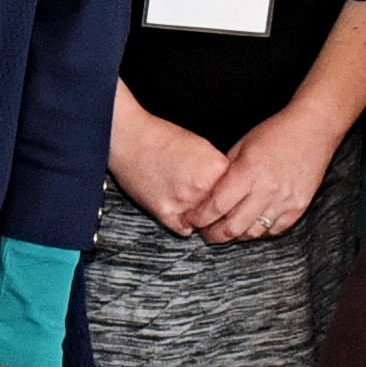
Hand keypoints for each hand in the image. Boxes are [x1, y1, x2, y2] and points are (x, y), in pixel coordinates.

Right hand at [111, 115, 227, 229]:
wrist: (129, 138)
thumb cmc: (162, 137)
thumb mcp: (201, 145)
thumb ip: (217, 168)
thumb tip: (228, 186)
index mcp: (216, 168)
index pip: (236, 189)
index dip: (230, 190)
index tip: (226, 190)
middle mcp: (202, 188)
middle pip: (223, 208)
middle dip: (218, 206)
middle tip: (207, 198)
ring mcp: (184, 202)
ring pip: (205, 221)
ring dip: (203, 217)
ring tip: (191, 201)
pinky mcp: (165, 213)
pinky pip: (185, 229)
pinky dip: (185, 224)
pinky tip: (181, 210)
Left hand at [185, 110, 335, 243]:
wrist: (313, 129)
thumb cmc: (274, 133)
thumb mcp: (241, 146)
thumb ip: (225, 173)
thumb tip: (206, 195)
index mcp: (248, 172)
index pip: (216, 206)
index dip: (199, 218)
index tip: (190, 220)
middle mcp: (267, 190)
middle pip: (233, 227)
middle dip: (213, 234)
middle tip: (204, 232)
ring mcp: (285, 201)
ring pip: (253, 233)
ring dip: (235, 236)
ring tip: (225, 231)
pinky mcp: (299, 207)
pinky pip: (274, 231)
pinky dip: (259, 232)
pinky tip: (249, 226)